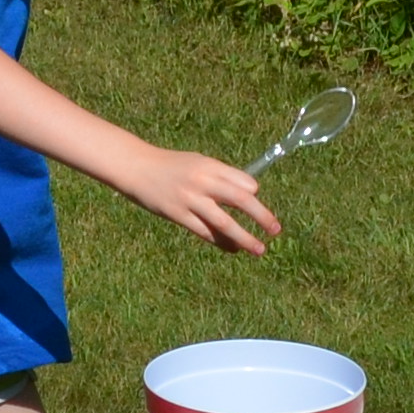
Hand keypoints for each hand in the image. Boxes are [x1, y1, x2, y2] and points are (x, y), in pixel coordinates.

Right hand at [110, 143, 282, 255]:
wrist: (137, 167)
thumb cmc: (171, 166)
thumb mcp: (197, 163)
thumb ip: (218, 177)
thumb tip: (246, 194)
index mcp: (210, 165)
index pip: (243, 181)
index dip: (254, 193)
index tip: (257, 201)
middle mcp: (203, 181)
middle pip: (241, 200)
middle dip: (262, 216)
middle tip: (276, 230)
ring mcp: (190, 199)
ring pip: (224, 222)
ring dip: (245, 238)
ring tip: (259, 249)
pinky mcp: (178, 214)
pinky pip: (205, 232)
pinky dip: (221, 242)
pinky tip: (233, 249)